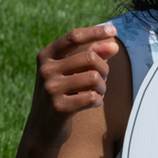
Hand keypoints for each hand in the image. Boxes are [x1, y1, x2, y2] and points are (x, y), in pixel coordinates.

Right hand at [26, 25, 119, 144]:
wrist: (43, 127)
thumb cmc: (63, 93)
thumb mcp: (72, 71)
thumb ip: (92, 55)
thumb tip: (113, 45)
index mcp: (47, 56)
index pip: (73, 37)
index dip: (95, 32)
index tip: (113, 30)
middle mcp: (45, 70)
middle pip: (91, 58)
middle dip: (104, 69)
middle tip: (102, 79)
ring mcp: (50, 89)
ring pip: (94, 78)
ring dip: (102, 87)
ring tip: (97, 92)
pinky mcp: (59, 108)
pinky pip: (93, 97)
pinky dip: (98, 100)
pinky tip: (91, 103)